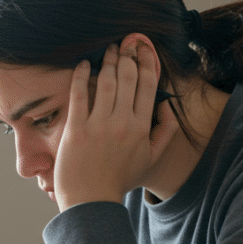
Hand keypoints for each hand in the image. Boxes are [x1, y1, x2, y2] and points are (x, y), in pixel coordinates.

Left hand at [53, 40, 168, 210]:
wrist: (91, 200)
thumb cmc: (119, 180)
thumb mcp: (150, 159)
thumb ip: (165, 132)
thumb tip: (166, 106)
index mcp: (141, 128)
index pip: (148, 85)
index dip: (147, 61)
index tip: (143, 47)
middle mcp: (122, 123)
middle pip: (129, 78)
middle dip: (128, 55)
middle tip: (125, 42)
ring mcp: (99, 125)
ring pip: (107, 82)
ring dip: (108, 61)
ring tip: (108, 49)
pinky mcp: (76, 129)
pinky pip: (80, 94)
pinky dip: (82, 75)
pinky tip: (84, 64)